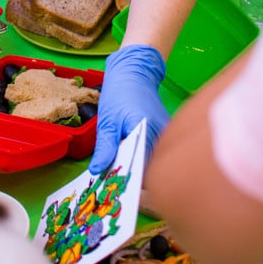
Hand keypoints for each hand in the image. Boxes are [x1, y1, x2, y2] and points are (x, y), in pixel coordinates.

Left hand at [89, 44, 169, 173]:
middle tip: (113, 185)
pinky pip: (153, 153)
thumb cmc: (120, 93)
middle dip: (133, 180)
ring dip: (136, 170)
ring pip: (153, 162)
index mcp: (146, 131)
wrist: (135, 72)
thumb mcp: (107, 121)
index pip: (143, 168)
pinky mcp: (163, 134)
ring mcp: (164, 135)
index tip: (115, 192)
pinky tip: (126, 160)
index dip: (131, 183)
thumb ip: (105, 147)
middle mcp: (161, 135)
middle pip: (150, 168)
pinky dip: (140, 159)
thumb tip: (98, 171)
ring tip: (117, 174)